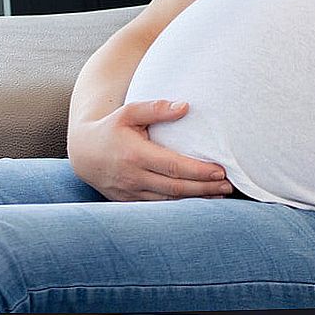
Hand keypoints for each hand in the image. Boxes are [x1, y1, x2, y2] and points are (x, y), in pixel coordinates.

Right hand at [67, 99, 235, 201]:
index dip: (199, 171)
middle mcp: (133, 177)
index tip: (220, 170)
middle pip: (176, 188)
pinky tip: (198, 202)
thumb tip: (185, 106)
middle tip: (229, 185)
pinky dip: (180, 207)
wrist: (84, 153)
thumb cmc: (111, 128)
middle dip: (205, 188)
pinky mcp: (130, 203)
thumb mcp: (129, 111)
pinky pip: (159, 208)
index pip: (174, 166)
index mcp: (135, 155)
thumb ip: (157, 108)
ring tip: (220, 194)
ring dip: (197, 200)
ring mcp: (131, 194)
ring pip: (169, 202)